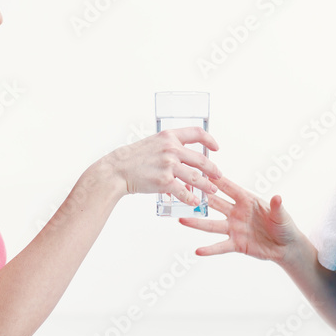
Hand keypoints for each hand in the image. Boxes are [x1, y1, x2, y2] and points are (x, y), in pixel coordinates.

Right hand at [102, 128, 220, 205]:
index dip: (209, 140)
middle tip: (218, 175)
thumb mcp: (153, 144)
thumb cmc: (134, 158)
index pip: (196, 133)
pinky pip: (182, 191)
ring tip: (212, 190)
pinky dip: (190, 198)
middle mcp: (171, 148)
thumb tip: (184, 164)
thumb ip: (170, 150)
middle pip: (200, 159)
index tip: (216, 148)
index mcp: (169, 136)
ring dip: (206, 185)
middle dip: (212, 169)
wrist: (117, 170)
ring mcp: (168, 165)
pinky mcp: (163, 181)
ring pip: (195, 177)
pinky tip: (195, 201)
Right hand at [179, 175, 301, 265]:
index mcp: (247, 201)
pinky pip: (220, 246)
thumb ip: (277, 207)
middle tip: (185, 192)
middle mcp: (236, 213)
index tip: (202, 172)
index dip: (217, 180)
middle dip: (201, 198)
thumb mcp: (281, 216)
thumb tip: (277, 197)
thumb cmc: (284, 226)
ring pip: (212, 225)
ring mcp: (234, 228)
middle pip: (215, 204)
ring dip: (197, 222)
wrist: (285, 247)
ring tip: (181, 220)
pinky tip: (198, 251)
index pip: (229, 188)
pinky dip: (210, 249)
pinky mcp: (235, 244)